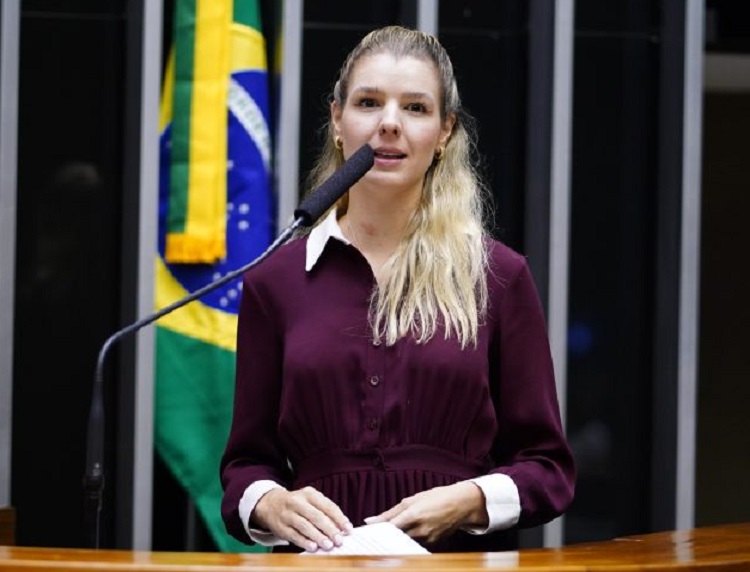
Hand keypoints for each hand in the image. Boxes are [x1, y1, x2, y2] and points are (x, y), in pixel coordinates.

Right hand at [252, 486, 352, 551]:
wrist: (271, 504)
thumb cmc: (297, 504)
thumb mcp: (310, 501)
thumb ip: (325, 511)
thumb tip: (341, 527)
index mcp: (309, 494)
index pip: (327, 505)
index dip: (339, 518)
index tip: (348, 529)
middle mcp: (297, 502)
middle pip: (316, 516)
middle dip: (329, 529)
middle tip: (339, 540)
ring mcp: (288, 514)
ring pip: (305, 526)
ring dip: (318, 536)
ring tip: (328, 545)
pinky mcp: (281, 527)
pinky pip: (294, 535)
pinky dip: (304, 542)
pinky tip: (313, 547)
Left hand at [364, 482, 487, 543]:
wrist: (461, 504)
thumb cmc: (436, 497)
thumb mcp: (411, 500)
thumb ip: (389, 512)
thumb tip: (369, 520)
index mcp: (413, 515)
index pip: (388, 529)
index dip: (375, 532)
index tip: (365, 534)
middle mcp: (420, 530)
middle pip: (394, 539)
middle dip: (383, 539)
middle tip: (372, 538)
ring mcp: (427, 539)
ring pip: (403, 543)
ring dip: (394, 541)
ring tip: (386, 537)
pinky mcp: (432, 544)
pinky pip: (414, 545)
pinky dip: (406, 541)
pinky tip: (403, 536)